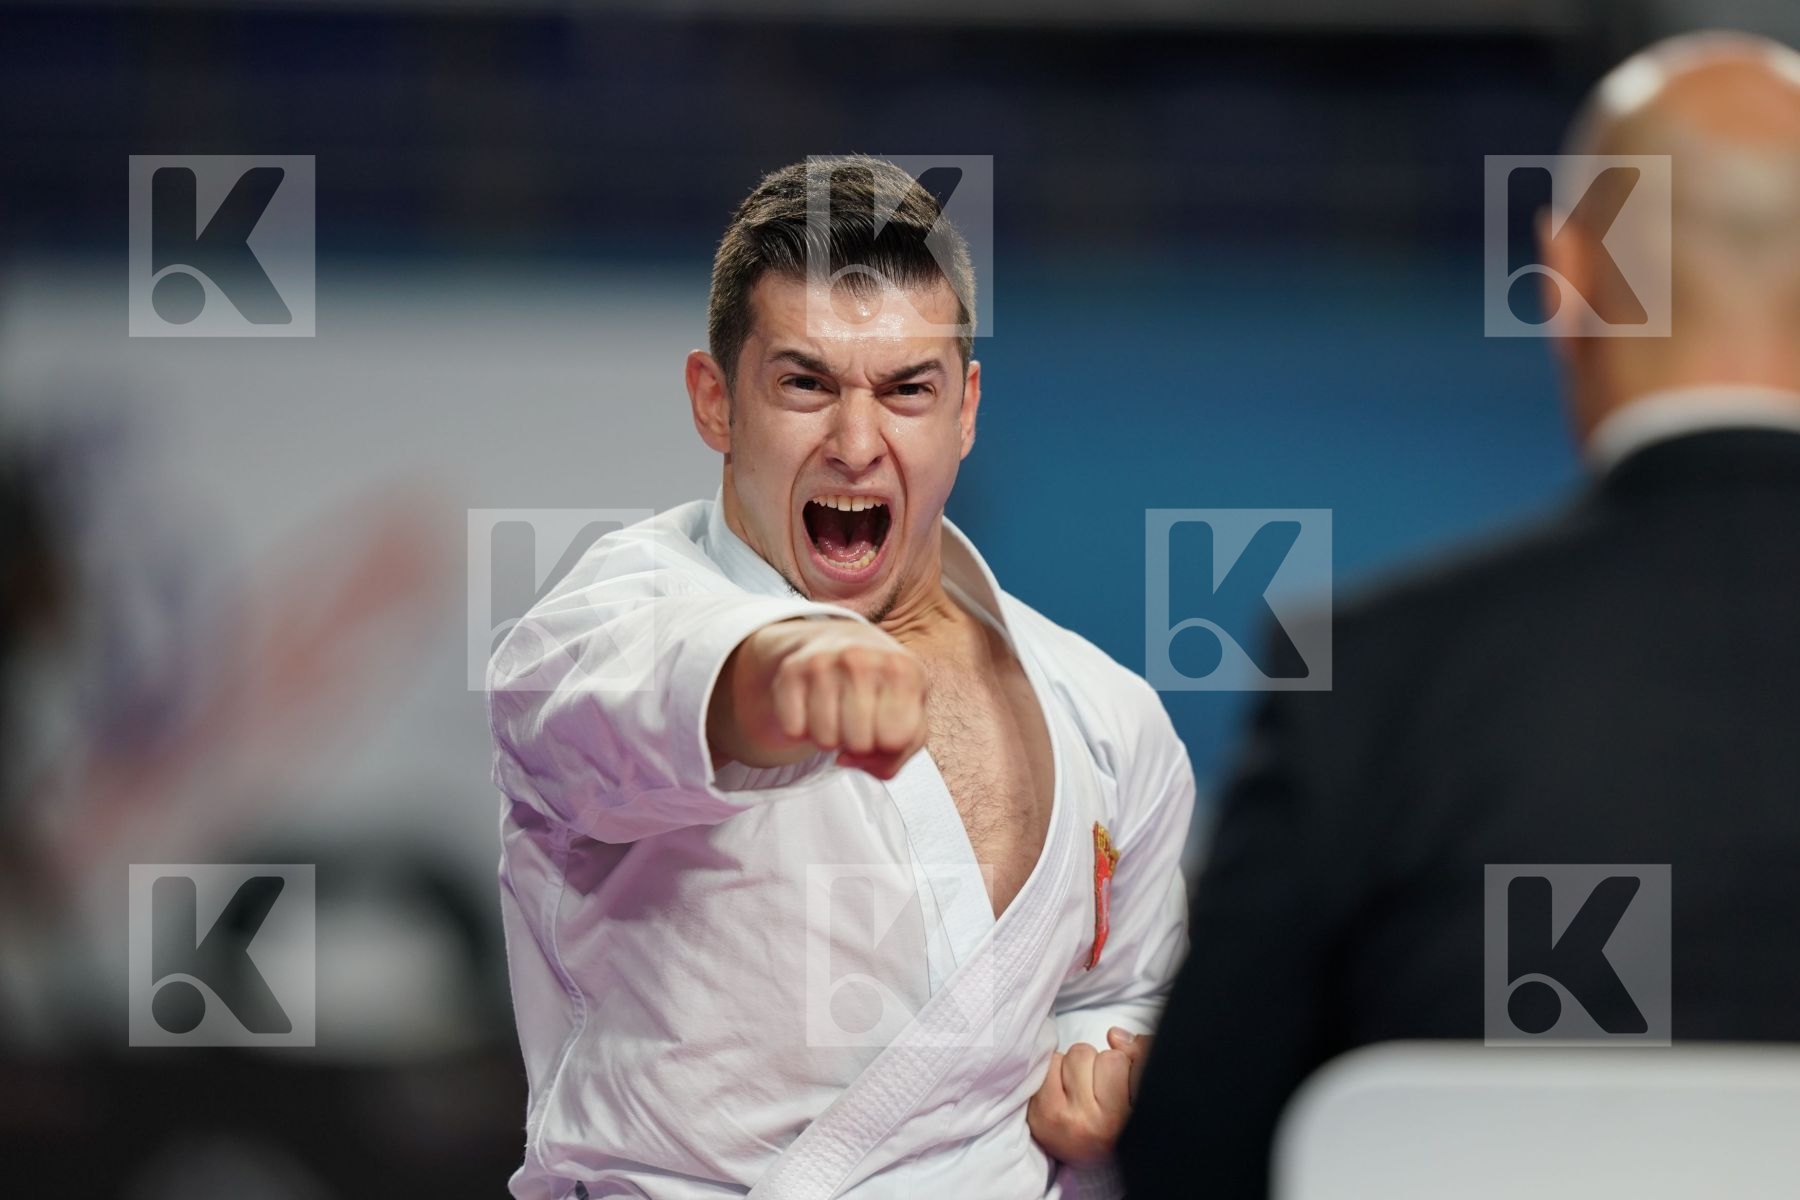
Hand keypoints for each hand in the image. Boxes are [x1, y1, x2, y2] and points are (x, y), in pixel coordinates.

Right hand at [708, 618, 928, 779]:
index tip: (886, 722)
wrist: (841, 641)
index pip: (893, 741)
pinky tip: (814, 707)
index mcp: (903, 669)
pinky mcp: (792, 670)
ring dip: (831, 737)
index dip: (888, 743)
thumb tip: (845, 759)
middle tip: (859, 718)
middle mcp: (863, 659)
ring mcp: (824, 662)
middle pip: (859, 744)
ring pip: (825, 741)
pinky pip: (794, 731)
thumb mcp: (909, 716)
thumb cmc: (882, 686)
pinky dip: (802, 729)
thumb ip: (897, 754)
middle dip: (859, 742)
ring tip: (838, 711)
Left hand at [1027, 1028, 1153, 1164]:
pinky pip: (1050, 1063)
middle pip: (1101, 1056)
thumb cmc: (1116, 1121)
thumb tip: (1114, 1035)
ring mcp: (1064, 1119)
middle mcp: (1097, 1124)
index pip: (1126, 1061)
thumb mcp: (1140, 1094)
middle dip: (1099, 1064)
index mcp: (1128, 1121)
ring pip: (1074, 1054)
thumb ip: (1140, 1057)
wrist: (1084, 1162)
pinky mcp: (1039, 1113)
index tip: (1122, 1085)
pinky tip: (1061, 1092)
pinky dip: (1055, 1070)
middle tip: (1098, 1091)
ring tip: (1079, 1091)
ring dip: (1076, 1065)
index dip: (1125, 1065)